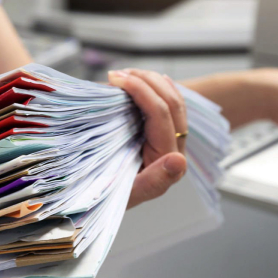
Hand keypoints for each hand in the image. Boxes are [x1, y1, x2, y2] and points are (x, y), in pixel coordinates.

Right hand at [108, 69, 187, 208]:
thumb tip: (178, 161)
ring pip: (172, 99)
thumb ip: (153, 182)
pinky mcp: (163, 136)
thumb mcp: (125, 195)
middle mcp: (176, 151)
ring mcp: (171, 141)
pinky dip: (153, 88)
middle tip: (116, 74)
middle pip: (171, 102)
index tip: (115, 79)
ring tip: (123, 74)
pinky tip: (140, 79)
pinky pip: (166, 104)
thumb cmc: (107, 200)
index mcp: (170, 162)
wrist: (99, 204)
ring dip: (149, 80)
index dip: (141, 90)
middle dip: (145, 80)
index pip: (162, 115)